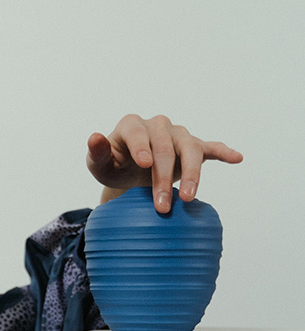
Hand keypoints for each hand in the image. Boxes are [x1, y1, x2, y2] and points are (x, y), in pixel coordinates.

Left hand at [87, 114, 242, 212]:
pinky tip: (236, 158)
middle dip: (163, 177)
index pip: (137, 132)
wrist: (130, 174)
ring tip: (188, 198)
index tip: (144, 165)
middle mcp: (157, 125)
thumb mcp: (100, 164)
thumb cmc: (113, 167)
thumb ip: (97, 152)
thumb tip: (94, 137)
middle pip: (164, 147)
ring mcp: (177, 135)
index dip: (141, 147)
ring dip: (192, 174)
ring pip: (190, 149)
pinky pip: (211, 147)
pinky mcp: (193, 147)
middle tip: (161, 206)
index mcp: (131, 125)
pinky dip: (224, 152)